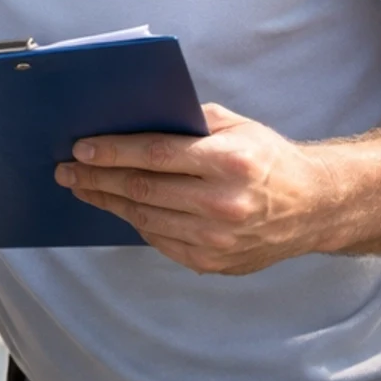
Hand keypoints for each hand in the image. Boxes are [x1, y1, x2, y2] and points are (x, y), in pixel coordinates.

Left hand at [56, 104, 341, 274]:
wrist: (314, 208)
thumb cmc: (268, 159)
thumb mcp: (238, 126)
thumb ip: (189, 121)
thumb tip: (133, 117)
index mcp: (230, 162)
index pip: (156, 155)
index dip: (113, 152)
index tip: (81, 148)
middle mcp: (224, 204)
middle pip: (143, 190)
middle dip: (97, 178)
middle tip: (66, 170)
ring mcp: (218, 239)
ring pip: (145, 218)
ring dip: (107, 202)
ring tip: (82, 187)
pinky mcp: (213, 262)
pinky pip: (160, 240)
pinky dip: (134, 222)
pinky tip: (117, 207)